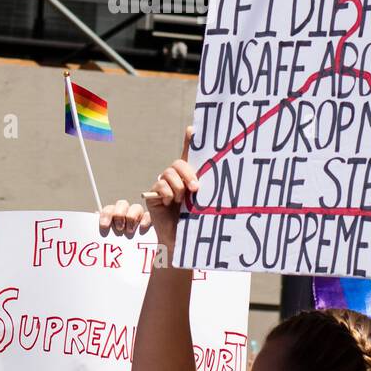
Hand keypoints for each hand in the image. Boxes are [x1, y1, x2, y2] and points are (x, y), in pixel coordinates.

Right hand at [98, 126, 197, 258]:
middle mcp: (177, 180)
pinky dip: (167, 192)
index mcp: (191, 179)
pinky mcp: (153, 194)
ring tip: (182, 200)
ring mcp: (164, 186)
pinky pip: (160, 184)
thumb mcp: (205, 201)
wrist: (181, 242)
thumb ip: (206, 184)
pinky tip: (169, 203)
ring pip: (169, 173)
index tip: (193, 129)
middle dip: (187, 173)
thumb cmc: (196, 223)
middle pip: (179, 163)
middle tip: (195, 189)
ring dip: (178, 186)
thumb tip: (217, 166)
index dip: (190, 140)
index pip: (190, 155)